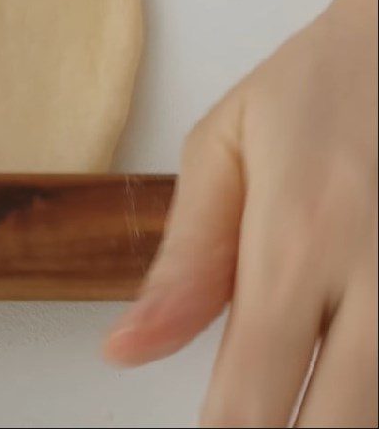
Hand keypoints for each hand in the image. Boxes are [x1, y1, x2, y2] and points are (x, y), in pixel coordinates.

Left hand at [106, 0, 377, 427]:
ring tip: (289, 384)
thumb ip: (184, 257)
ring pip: (378, 412)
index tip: (207, 427)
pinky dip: (371, 384)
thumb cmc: (315, 83)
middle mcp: (378, 279)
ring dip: (331, 415)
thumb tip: (124, 350)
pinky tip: (345, 366)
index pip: (249, 394)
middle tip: (250, 410)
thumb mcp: (225, 145)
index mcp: (296, 240)